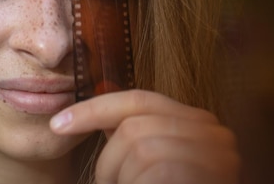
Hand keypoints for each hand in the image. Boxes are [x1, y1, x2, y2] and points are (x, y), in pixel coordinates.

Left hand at [50, 90, 239, 183]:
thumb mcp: (152, 163)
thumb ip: (135, 136)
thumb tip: (97, 114)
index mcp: (200, 124)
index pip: (139, 99)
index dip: (94, 109)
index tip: (58, 123)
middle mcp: (214, 133)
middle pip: (134, 124)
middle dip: (108, 159)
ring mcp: (215, 153)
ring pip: (136, 145)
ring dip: (118, 177)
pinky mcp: (204, 172)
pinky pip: (150, 169)